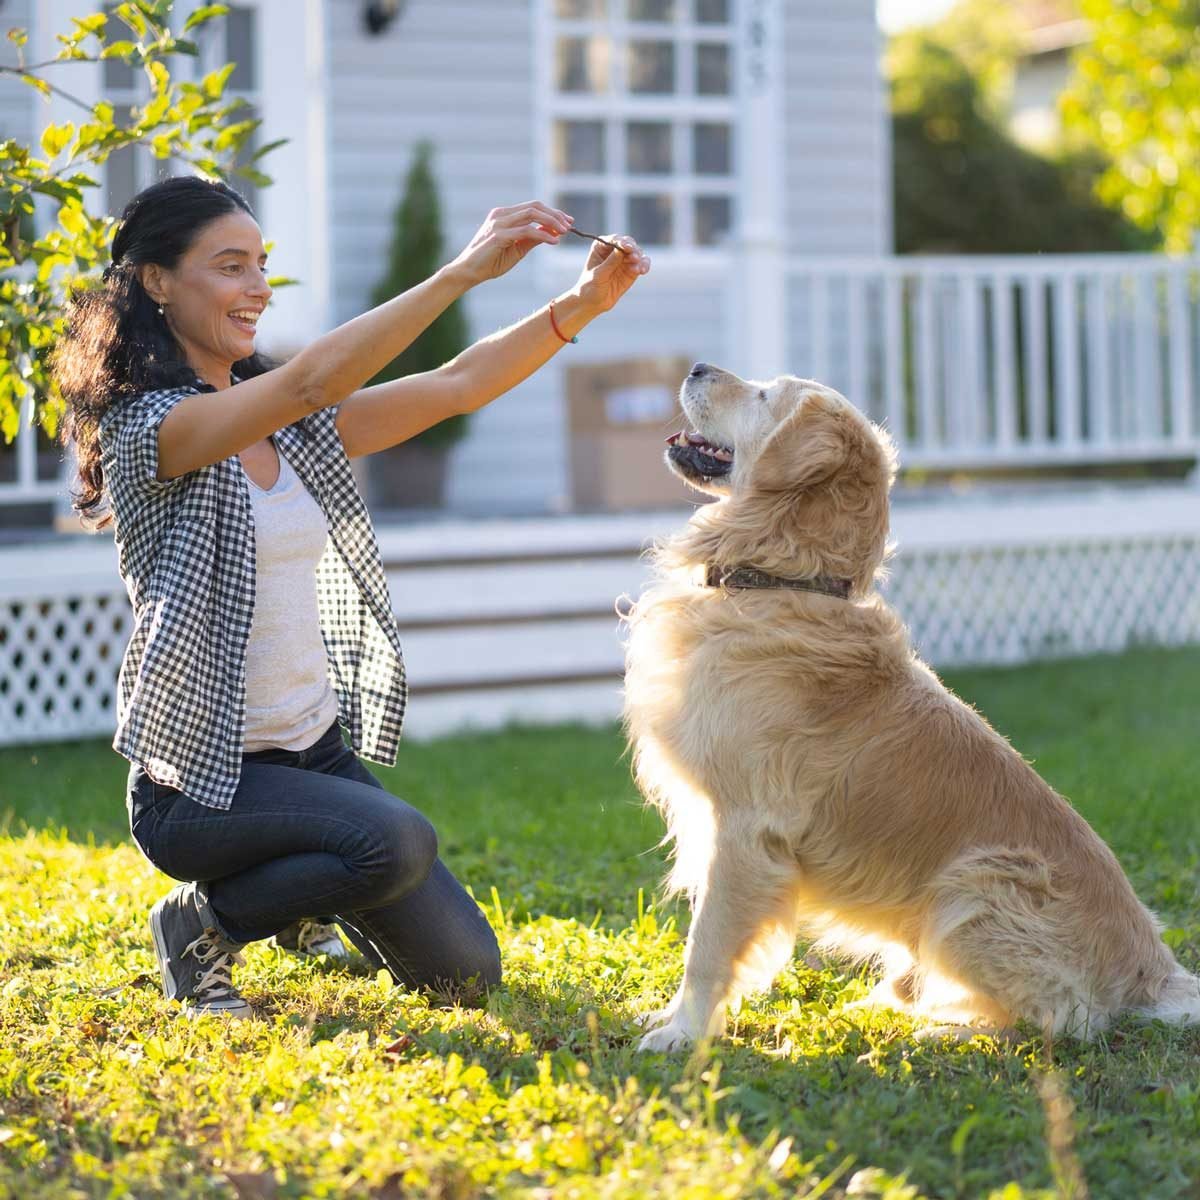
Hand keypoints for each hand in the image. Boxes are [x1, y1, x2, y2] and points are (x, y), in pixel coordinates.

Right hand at [449, 201, 571, 285]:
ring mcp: (499, 223)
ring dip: (551, 222)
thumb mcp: (517, 249)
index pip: (533, 207)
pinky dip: (543, 234)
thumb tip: (552, 233)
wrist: (469, 272)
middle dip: (555, 214)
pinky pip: (526, 231)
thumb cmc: (490, 262)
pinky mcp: (498, 235)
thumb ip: (532, 239)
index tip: (567, 222)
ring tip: (564, 232)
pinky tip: (553, 241)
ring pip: (532, 214)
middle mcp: (501, 214)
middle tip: (570, 225)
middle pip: (535, 206)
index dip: (552, 213)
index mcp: (505, 215)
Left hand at [572, 233, 650, 313]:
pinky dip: (644, 266)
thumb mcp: (598, 275)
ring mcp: (624, 260)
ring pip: (637, 253)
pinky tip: (642, 271)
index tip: (627, 247)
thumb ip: (610, 262)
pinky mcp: (631, 270)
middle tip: (635, 258)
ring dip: (640, 259)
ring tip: (639, 269)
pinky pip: (641, 264)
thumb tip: (622, 249)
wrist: (592, 303)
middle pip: (628, 244)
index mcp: (601, 247)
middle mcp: (614, 250)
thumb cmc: (589, 287)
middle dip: (633, 250)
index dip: (622, 242)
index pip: (614, 240)